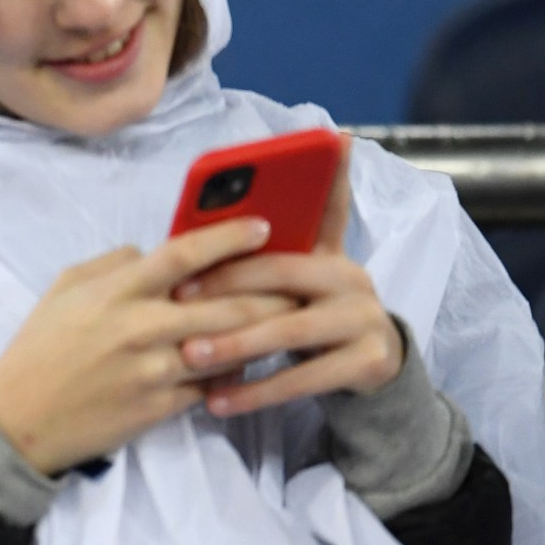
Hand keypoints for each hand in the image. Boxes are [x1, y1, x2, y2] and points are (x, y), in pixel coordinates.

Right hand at [0, 218, 298, 473]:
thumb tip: (151, 251)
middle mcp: (140, 327)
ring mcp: (153, 370)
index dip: (229, 238)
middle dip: (273, 291)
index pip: (184, 254)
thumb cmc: (39, 350)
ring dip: (266, 334)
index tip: (264, 227)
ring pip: (231, 346)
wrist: (18, 419)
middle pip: (227, 302)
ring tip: (291, 322)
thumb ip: (111, 265)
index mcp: (116, 292)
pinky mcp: (160, 407)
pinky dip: (236, 374)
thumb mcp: (63, 290)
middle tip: (303, 282)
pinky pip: (214, 386)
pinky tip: (250, 365)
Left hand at [172, 145, 403, 416]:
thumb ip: (261, 254)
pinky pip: (302, 377)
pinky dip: (256, 391)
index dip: (323, 177)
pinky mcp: (368, 362)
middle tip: (176, 299)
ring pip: (290, 330)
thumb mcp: (291, 284)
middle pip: (282, 273)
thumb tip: (193, 228)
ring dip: (234, 345)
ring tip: (189, 356)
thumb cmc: (306, 318)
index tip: (321, 143)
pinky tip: (217, 401)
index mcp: (329, 252)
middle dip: (226, 285)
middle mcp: (353, 278)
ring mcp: (365, 319)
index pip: (324, 206)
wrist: (368, 375)